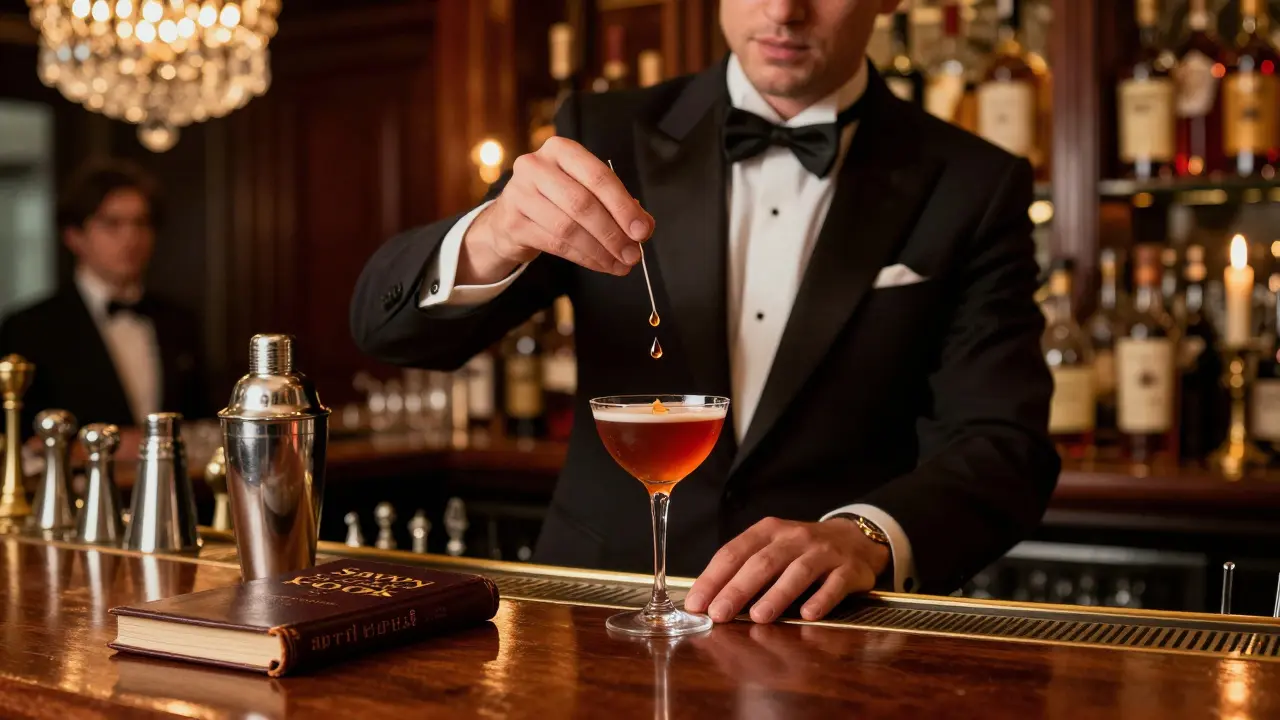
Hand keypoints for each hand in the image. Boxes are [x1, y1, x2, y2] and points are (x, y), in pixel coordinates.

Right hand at [458, 136, 653, 284]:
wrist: (511, 215)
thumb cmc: (556, 199)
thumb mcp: (586, 190)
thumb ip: (616, 204)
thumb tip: (643, 226)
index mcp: (560, 150)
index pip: (598, 176)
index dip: (623, 206)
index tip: (642, 231)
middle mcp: (536, 166)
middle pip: (582, 203)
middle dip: (613, 233)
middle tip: (633, 254)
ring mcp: (519, 193)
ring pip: (568, 228)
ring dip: (600, 250)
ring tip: (619, 264)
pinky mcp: (512, 222)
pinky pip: (555, 244)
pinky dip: (584, 258)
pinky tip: (600, 264)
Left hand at [684, 516, 889, 623]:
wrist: (855, 539)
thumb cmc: (801, 550)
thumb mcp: (771, 548)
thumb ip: (744, 568)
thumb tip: (707, 600)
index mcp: (768, 531)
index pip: (734, 552)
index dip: (713, 578)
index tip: (697, 603)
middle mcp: (794, 538)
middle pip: (762, 562)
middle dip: (738, 589)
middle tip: (719, 614)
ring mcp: (823, 552)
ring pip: (798, 572)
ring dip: (777, 595)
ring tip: (758, 616)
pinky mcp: (849, 569)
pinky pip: (834, 584)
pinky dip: (822, 599)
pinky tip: (808, 615)